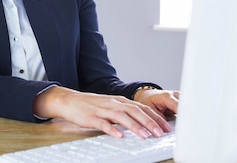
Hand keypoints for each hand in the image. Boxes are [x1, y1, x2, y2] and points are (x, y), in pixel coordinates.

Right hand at [33, 86, 173, 138]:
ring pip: (122, 117)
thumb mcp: (111, 106)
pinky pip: (103, 124)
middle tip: (161, 133)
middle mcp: (114, 104)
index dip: (155, 117)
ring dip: (135, 126)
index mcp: (120, 101)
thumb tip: (145, 123)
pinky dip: (112, 129)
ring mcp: (103, 110)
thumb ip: (126, 113)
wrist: (70, 100)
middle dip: (150, 122)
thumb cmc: (92, 105)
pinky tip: (120, 136)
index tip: (166, 127)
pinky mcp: (91, 117)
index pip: (142, 108)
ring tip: (145, 136)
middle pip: (135, 111)